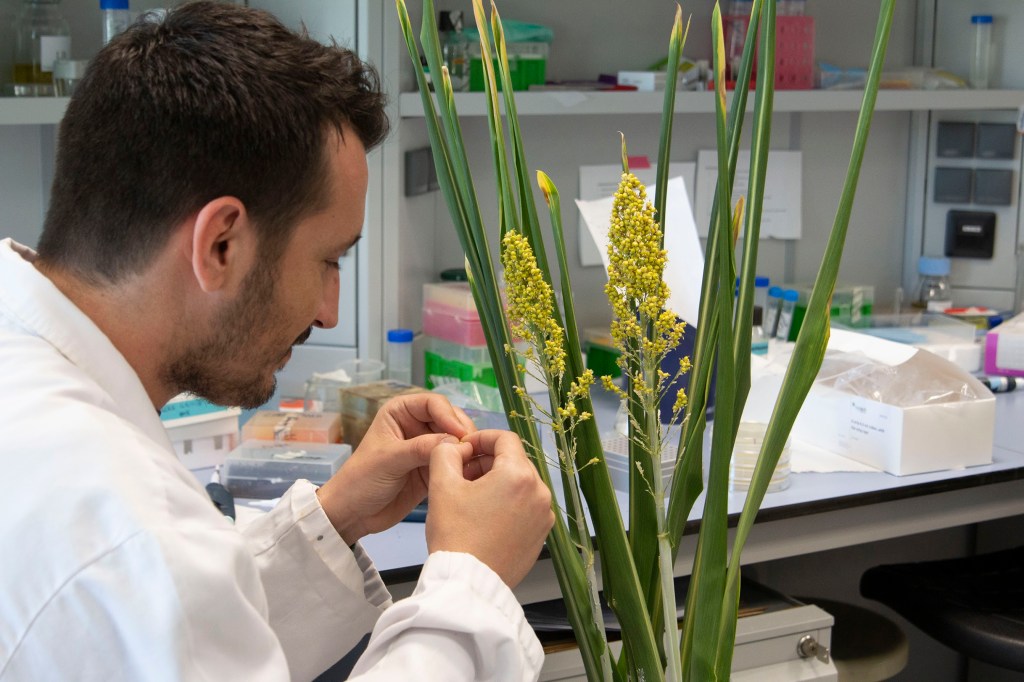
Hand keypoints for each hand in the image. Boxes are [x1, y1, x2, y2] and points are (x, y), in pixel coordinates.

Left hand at [316, 393, 475, 543]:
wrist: (353, 514)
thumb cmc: (361, 480)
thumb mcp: (388, 460)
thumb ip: (420, 448)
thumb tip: (454, 441)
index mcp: (400, 412)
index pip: (433, 403)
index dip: (449, 415)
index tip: (460, 434)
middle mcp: (416, 425)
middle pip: (450, 419)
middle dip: (462, 431)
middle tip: (472, 449)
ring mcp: (426, 447)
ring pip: (456, 440)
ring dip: (466, 448)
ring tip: (475, 461)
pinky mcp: (433, 468)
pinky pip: (455, 461)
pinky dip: (464, 464)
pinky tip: (472, 472)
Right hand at [426, 429, 553, 587]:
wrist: (468, 584)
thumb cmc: (455, 534)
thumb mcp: (442, 485)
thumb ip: (446, 453)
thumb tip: (457, 447)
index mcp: (519, 475)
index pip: (505, 438)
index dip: (481, 438)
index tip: (464, 450)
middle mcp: (540, 492)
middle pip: (514, 461)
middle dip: (487, 461)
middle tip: (462, 474)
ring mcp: (544, 516)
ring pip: (521, 484)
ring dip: (498, 482)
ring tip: (471, 497)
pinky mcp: (542, 535)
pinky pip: (526, 506)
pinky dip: (508, 502)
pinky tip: (485, 516)